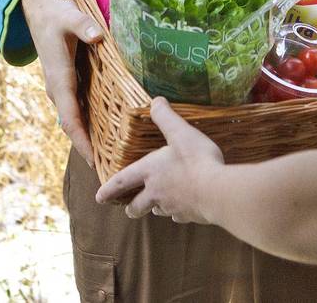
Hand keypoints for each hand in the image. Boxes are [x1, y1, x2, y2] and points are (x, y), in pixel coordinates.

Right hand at [21, 0, 104, 167]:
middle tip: (108, 169)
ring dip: (89, 137)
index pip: (70, 117)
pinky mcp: (66, 83)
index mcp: (59, 79)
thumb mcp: (70, 16)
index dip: (81, 139)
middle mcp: (58, 89)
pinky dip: (89, 122)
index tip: (93, 160)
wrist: (38, 11)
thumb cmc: (56, 15)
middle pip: (73, 125)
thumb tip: (98, 36)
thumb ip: (84, 26)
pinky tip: (106, 131)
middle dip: (88, 147)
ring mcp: (61, 88)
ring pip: (75, 119)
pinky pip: (77, 108)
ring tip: (110, 157)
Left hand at [95, 97, 224, 222]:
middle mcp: (156, 192)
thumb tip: (156, 100)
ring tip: (158, 205)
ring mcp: (172, 206)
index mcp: (149, 171)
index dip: (108, 189)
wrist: (217, 191)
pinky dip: (178, 212)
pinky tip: (184, 207)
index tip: (98, 197)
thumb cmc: (196, 160)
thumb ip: (166, 117)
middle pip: (137, 205)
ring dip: (155, 207)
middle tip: (128, 209)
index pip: (122, 181)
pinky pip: (178, 215)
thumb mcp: (180, 132)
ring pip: (158, 210)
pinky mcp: (189, 215)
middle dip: (131, 207)